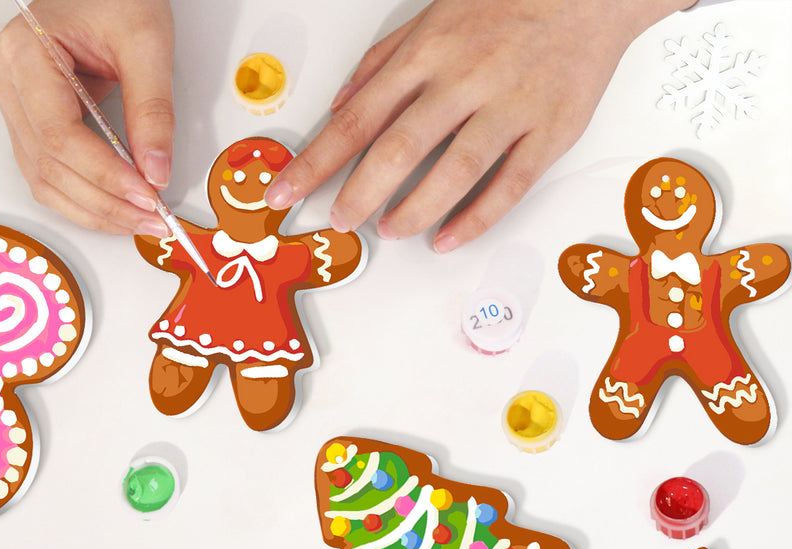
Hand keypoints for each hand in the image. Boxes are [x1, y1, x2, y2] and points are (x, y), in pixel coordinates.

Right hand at [0, 0, 174, 234]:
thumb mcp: (145, 41)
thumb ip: (152, 109)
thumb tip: (155, 172)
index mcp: (24, 52)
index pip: (60, 136)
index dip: (105, 175)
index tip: (147, 195)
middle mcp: (7, 81)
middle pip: (51, 166)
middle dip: (105, 202)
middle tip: (152, 217)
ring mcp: (13, 104)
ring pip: (45, 180)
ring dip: (94, 210)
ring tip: (139, 219)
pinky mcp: (29, 121)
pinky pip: (49, 174)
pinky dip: (84, 198)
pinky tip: (117, 208)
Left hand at [264, 0, 686, 250]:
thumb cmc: (505, 6)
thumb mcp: (430, 19)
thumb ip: (381, 65)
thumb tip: (339, 107)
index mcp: (426, 54)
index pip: (356, 119)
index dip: (315, 162)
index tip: (284, 194)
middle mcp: (464, 81)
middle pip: (398, 148)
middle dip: (359, 192)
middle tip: (340, 220)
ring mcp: (509, 108)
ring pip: (454, 171)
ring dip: (414, 209)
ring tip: (389, 229)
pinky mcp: (548, 132)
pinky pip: (508, 186)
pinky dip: (474, 219)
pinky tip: (445, 239)